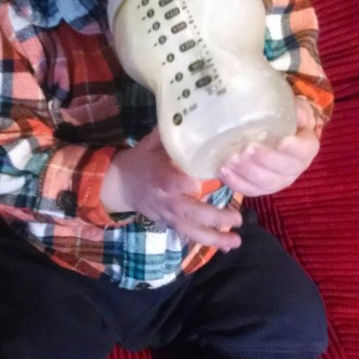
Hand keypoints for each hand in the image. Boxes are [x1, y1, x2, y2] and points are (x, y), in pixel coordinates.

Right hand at [101, 127, 241, 250]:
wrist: (120, 186)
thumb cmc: (141, 160)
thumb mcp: (151, 143)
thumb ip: (172, 134)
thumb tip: (196, 114)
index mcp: (159, 176)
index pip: (169, 181)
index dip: (182, 183)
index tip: (197, 182)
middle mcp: (166, 199)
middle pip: (189, 211)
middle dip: (213, 217)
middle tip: (237, 218)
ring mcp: (168, 214)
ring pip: (191, 230)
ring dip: (214, 238)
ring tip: (236, 241)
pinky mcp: (170, 223)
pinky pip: (189, 235)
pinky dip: (208, 242)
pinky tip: (227, 245)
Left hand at [219, 98, 318, 196]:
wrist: (272, 135)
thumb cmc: (282, 120)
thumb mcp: (290, 108)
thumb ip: (293, 107)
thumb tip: (292, 108)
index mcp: (305, 147)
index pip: (305, 150)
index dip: (295, 148)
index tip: (282, 141)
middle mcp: (294, 168)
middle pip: (282, 170)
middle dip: (264, 160)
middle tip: (247, 148)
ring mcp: (276, 181)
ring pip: (264, 183)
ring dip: (246, 172)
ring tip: (231, 159)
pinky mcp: (259, 188)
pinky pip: (248, 190)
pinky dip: (235, 182)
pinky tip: (223, 170)